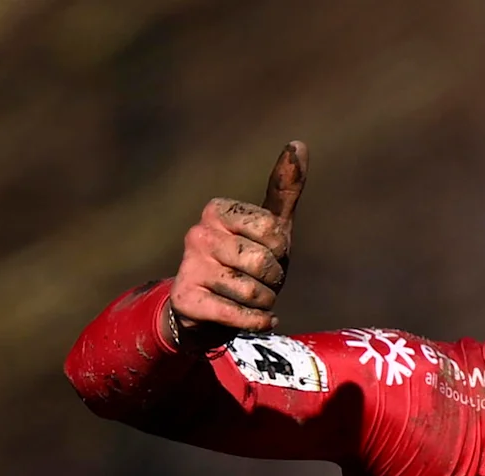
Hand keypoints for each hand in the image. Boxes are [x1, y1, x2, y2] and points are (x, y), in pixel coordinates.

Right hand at [165, 142, 304, 349]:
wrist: (208, 312)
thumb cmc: (246, 265)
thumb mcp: (269, 229)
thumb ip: (284, 189)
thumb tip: (298, 144)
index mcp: (217, 210)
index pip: (272, 230)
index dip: (280, 251)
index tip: (266, 255)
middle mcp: (198, 234)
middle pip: (262, 262)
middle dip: (273, 280)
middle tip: (260, 282)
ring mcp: (189, 267)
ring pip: (251, 291)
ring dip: (264, 303)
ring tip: (252, 301)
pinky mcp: (185, 299)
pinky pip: (235, 314)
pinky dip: (255, 322)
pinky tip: (257, 320)